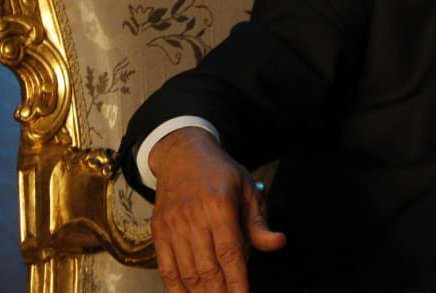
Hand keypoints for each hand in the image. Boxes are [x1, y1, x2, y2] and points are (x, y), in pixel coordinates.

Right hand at [148, 127, 285, 291]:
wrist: (182, 155)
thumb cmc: (221, 174)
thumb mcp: (247, 189)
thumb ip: (259, 222)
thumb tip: (277, 243)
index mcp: (220, 205)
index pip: (230, 252)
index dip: (237, 280)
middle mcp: (193, 216)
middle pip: (207, 267)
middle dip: (220, 292)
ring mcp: (172, 225)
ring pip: (187, 271)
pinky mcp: (158, 231)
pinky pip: (166, 267)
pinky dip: (176, 287)